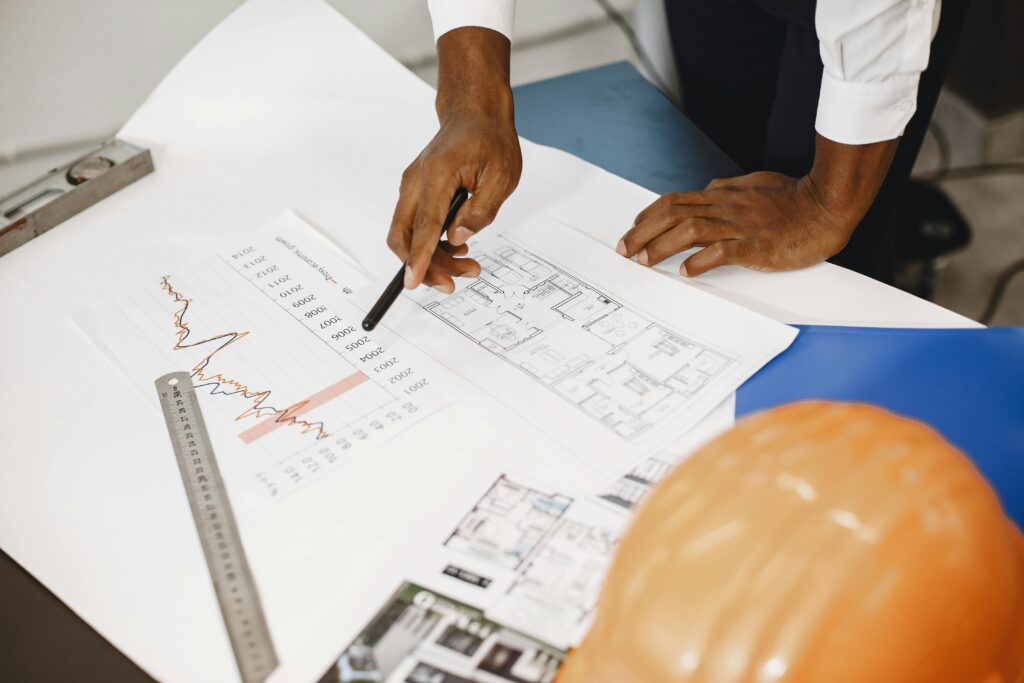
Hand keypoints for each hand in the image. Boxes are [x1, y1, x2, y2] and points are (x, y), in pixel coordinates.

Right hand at [388, 113, 520, 292]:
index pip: (424, 225)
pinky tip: (457, 247)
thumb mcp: (502, 176)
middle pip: (404, 236)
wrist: (474, 113)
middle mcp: (415, 181)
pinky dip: (431, 245)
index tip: (412, 282)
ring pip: (408, 235)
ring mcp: (412, 187)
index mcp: (437, 175)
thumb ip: (482, 209)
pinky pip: (415, 227)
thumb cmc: (489, 139)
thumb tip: (458, 237)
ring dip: (432, 258)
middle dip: (424, 266)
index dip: (419, 258)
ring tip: (468, 266)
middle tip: (455, 283)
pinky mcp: (416, 193)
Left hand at [616, 135, 899, 276]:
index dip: (648, 215)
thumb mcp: (754, 185)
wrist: (826, 207)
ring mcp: (739, 225)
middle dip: (643, 232)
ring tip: (643, 260)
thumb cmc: (793, 198)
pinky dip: (700, 261)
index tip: (632, 230)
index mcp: (723, 195)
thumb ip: (727, 190)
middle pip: (673, 213)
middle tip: (624, 249)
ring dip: (662, 246)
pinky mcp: (755, 244)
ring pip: (690, 229)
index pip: (675, 201)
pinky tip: (686, 272)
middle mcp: (725, 207)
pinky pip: (722, 251)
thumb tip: (705, 191)